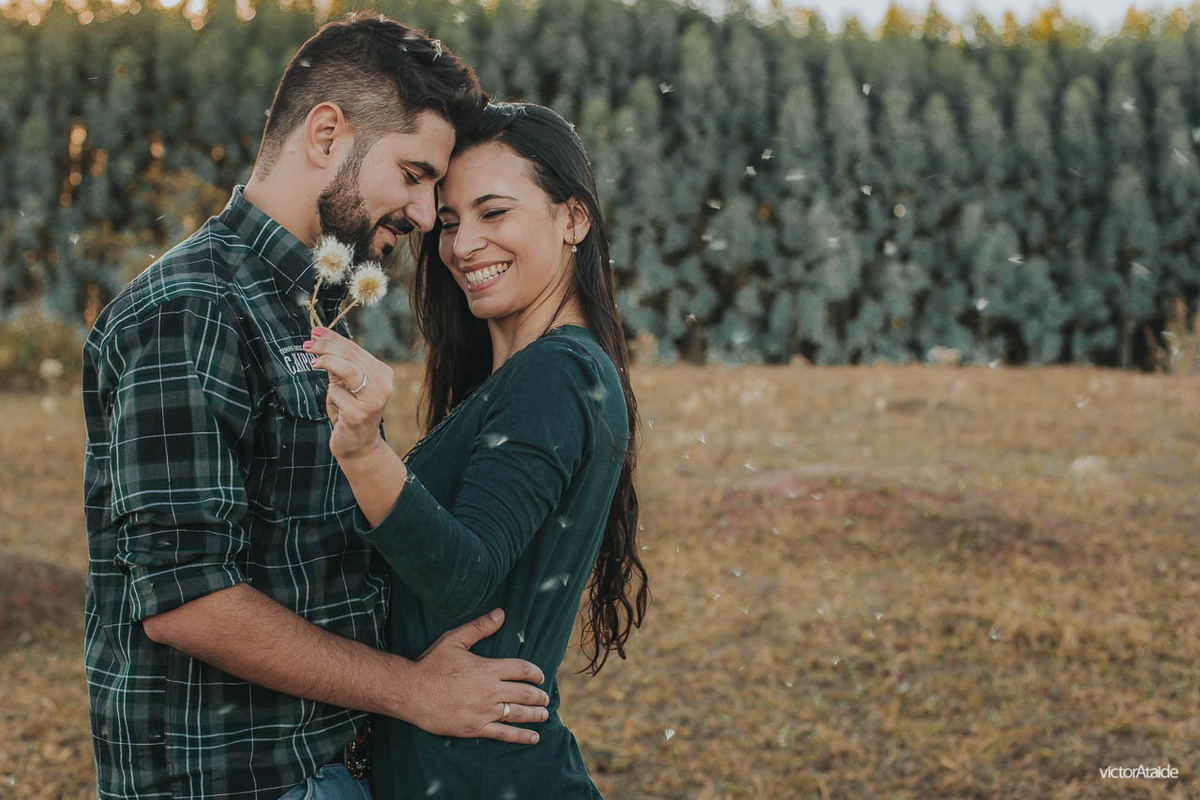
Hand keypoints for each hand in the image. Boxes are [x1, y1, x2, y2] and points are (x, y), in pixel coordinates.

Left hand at [305, 326, 393, 461]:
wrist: (358, 446)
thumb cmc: (350, 413)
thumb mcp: (344, 385)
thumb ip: (338, 365)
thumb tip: (319, 340)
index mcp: (383, 373)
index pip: (355, 349)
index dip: (333, 339)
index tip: (315, 332)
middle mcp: (383, 384)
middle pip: (351, 355)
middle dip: (326, 346)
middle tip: (307, 344)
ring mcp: (374, 399)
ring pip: (348, 369)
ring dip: (327, 362)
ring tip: (312, 362)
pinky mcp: (360, 413)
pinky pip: (337, 393)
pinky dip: (331, 396)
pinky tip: (335, 406)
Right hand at [403, 609, 549, 744]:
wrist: (410, 692)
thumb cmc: (431, 665)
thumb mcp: (454, 640)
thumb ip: (479, 627)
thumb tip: (501, 613)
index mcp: (487, 668)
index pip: (521, 669)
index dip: (535, 673)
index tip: (540, 676)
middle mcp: (489, 691)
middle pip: (524, 693)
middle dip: (539, 696)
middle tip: (545, 698)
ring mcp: (483, 711)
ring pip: (518, 714)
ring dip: (535, 714)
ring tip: (544, 714)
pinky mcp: (475, 728)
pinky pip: (504, 734)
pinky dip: (521, 736)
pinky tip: (534, 737)